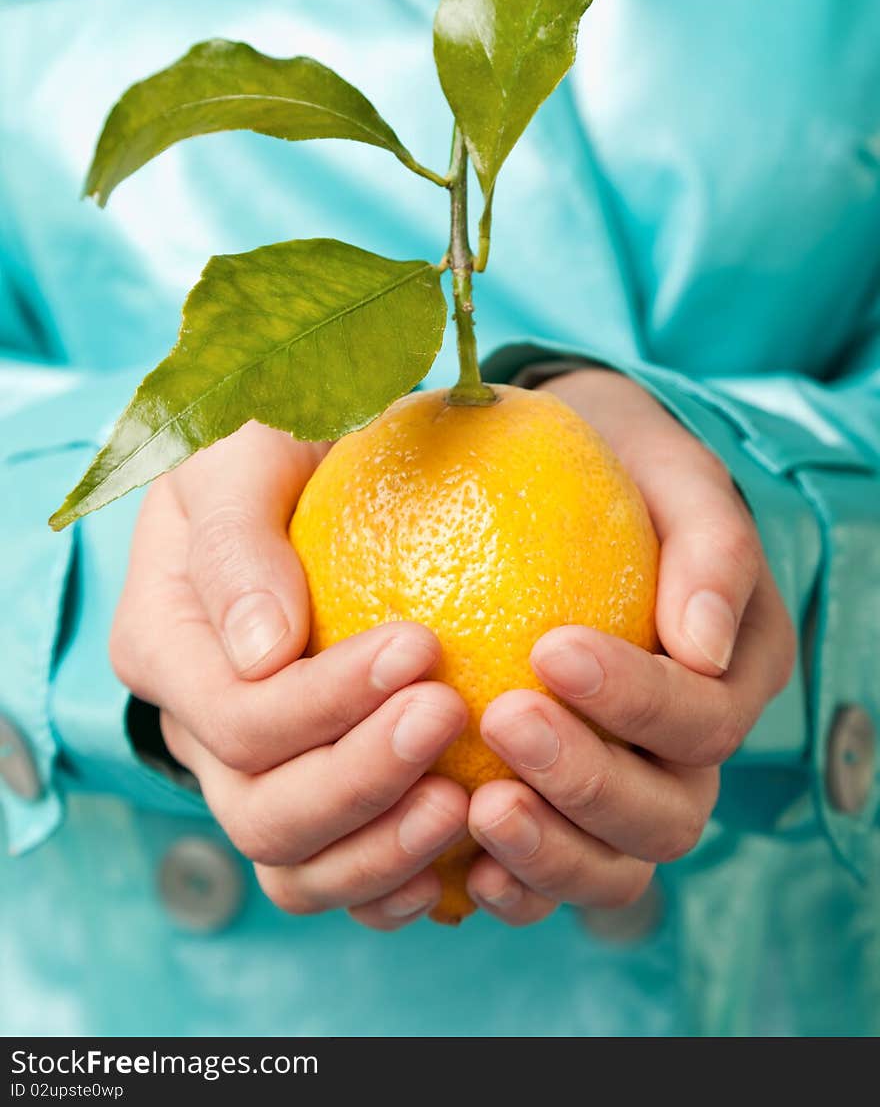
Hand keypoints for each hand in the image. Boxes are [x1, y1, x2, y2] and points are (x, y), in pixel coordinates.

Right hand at [110, 421, 468, 929]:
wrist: (325, 463)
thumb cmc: (281, 439)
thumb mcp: (245, 451)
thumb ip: (237, 537)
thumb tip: (262, 653)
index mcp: (165, 646)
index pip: (237, 715)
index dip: (325, 702)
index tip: (422, 645)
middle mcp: (199, 727)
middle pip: (263, 811)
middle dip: (360, 779)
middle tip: (451, 714)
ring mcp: (256, 774)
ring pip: (296, 868)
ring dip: (381, 853)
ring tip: (463, 807)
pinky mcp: (316, 797)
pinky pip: (341, 878)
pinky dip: (394, 885)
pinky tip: (461, 859)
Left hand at [466, 369, 795, 924]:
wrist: (549, 477)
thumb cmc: (614, 464)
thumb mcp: (669, 468)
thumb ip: (709, 541)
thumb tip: (705, 645)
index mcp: (734, 672)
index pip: (703, 718)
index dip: (637, 701)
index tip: (550, 647)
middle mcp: (690, 749)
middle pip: (668, 814)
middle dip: (588, 781)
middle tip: (504, 719)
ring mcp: (628, 791)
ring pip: (616, 868)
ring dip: (552, 851)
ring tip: (477, 806)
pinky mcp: (562, 815)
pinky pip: (549, 878)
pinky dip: (515, 884)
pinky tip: (459, 861)